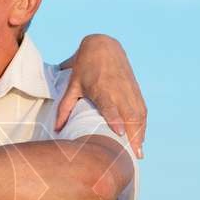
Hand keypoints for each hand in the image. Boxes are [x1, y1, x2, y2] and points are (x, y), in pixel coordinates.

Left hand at [56, 34, 146, 157]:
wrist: (104, 45)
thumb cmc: (84, 66)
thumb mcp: (72, 85)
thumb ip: (65, 107)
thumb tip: (57, 129)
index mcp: (101, 87)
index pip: (110, 105)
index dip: (115, 118)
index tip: (119, 133)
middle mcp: (118, 89)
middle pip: (129, 114)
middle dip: (133, 134)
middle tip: (134, 154)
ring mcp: (129, 89)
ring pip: (138, 113)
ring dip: (140, 132)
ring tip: (139, 152)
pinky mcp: (135, 89)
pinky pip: (142, 108)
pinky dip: (143, 124)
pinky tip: (141, 138)